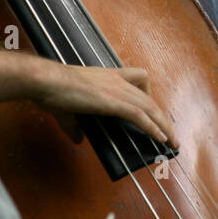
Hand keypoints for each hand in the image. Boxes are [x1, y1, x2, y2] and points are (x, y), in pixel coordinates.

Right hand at [31, 62, 176, 147]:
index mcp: (109, 76)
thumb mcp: (67, 109)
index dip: (149, 95)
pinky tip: (160, 138)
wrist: (45, 81)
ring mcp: (117, 90)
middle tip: (170, 135)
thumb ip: (75, 125)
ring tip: (172, 141)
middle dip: (163, 118)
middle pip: (150, 99)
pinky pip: (140, 116)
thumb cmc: (52, 91)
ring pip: (150, 108)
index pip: (140, 78)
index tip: (152, 112)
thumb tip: (78, 139)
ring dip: (164, 127)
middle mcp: (118, 81)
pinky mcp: (113, 102)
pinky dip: (153, 128)